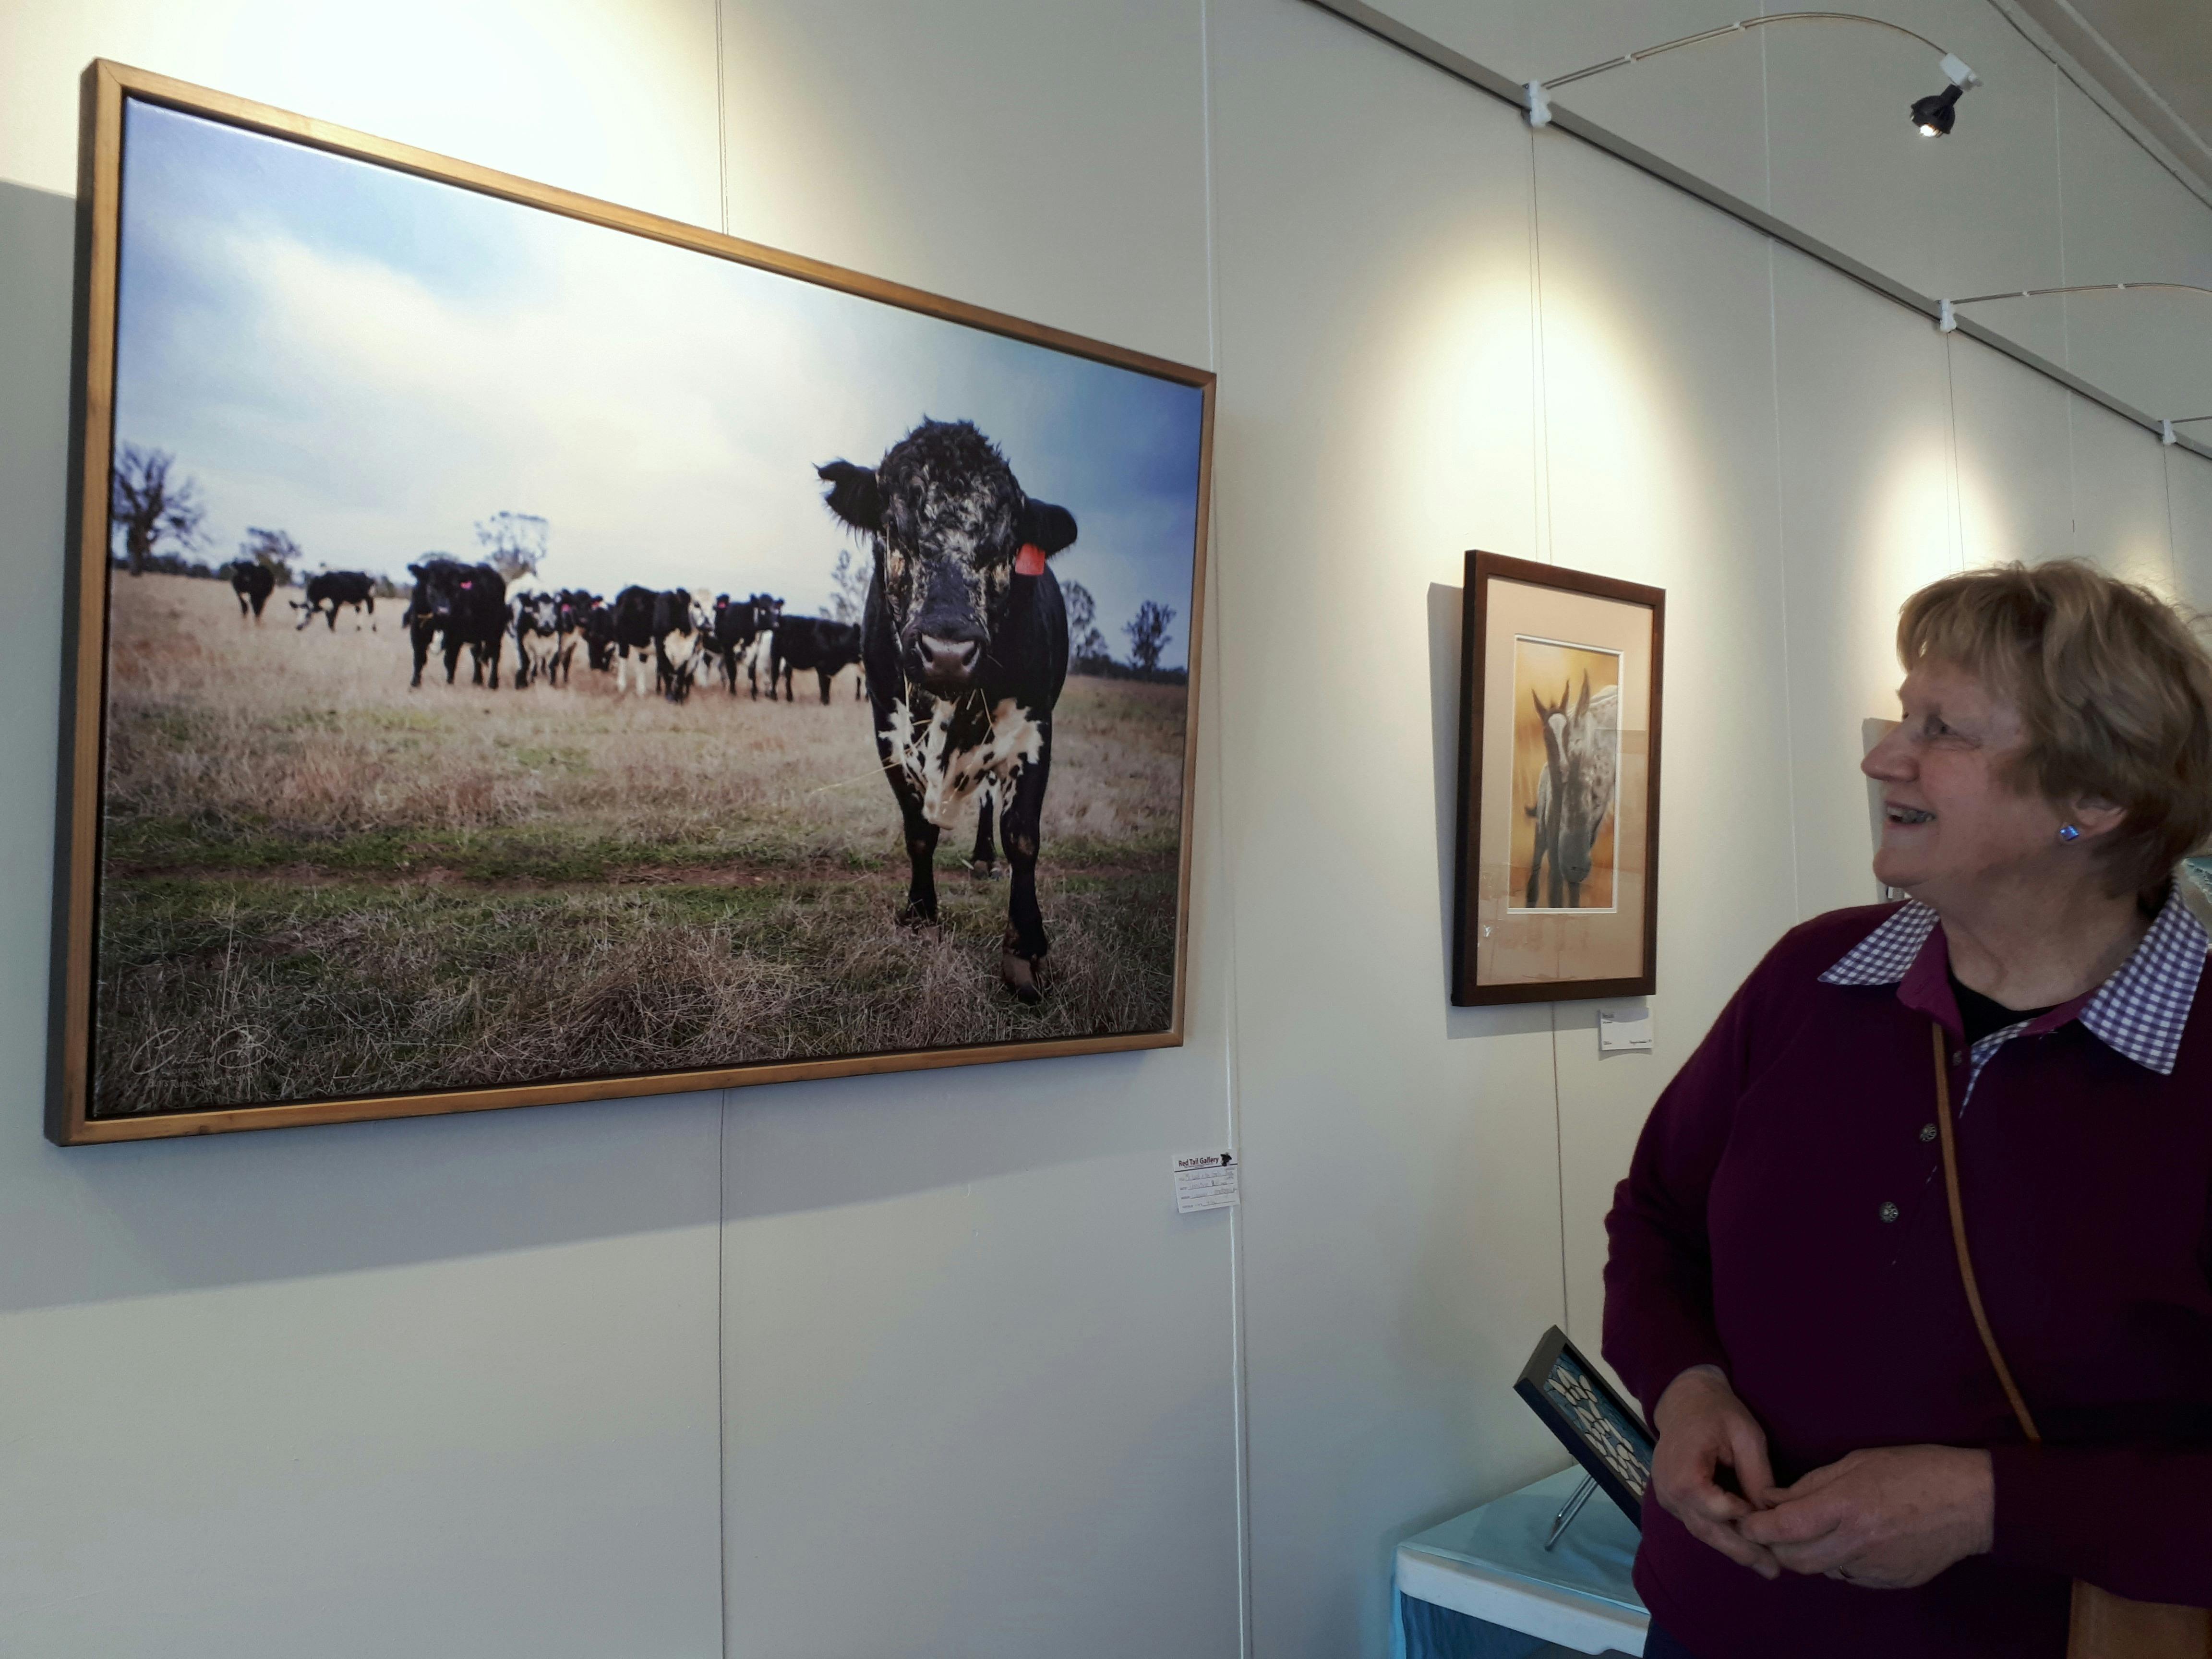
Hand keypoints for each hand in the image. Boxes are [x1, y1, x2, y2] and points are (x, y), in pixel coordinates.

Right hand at [1649, 1365, 1781, 1579]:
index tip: (1774, 1526)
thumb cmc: (1718, 1411)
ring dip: (1733, 1549)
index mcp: (1684, 1472)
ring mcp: (1667, 1498)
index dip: (1746, 1522)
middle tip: (1774, 1570)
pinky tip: (1746, 1545)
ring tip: (1766, 1565)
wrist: (1684, 1399)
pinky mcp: (1672, 1500)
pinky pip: (1698, 1523)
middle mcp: (1669, 1491)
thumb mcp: (1746, 1436)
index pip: (1717, 1511)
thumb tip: (1771, 1515)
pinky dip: (1722, 1535)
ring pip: (1702, 1532)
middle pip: (1708, 1530)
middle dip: (1743, 1551)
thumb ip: (1757, 1476)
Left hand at [1737, 1445, 1992, 1588]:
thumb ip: (1811, 1485)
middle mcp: (1859, 1542)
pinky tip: (1850, 1539)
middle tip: (1771, 1529)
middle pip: (1796, 1559)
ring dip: (1807, 1554)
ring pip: (1822, 1570)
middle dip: (1775, 1546)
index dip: (1756, 1527)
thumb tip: (1773, 1500)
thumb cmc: (1915, 1469)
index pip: (1785, 1527)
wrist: (1972, 1502)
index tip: (1745, 1521)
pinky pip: (1850, 1575)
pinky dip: (1838, 1560)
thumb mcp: (1857, 1462)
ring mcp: (1876, 1566)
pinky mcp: (1892, 1581)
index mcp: (1847, 1506)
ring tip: (1814, 1529)